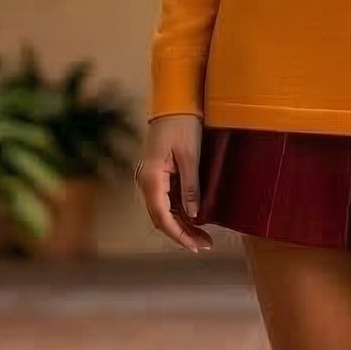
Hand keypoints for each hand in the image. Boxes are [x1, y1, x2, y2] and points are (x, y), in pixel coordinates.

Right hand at [136, 114, 213, 253]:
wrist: (174, 103)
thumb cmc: (182, 125)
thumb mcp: (191, 157)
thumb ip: (191, 187)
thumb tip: (194, 215)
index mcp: (151, 177)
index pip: (161, 216)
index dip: (177, 234)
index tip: (194, 246)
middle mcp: (146, 181)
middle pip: (161, 217)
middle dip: (181, 234)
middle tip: (204, 245)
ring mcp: (150, 178)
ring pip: (163, 210)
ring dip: (181, 225)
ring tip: (203, 238)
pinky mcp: (158, 175)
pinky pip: (167, 200)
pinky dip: (179, 212)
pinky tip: (195, 220)